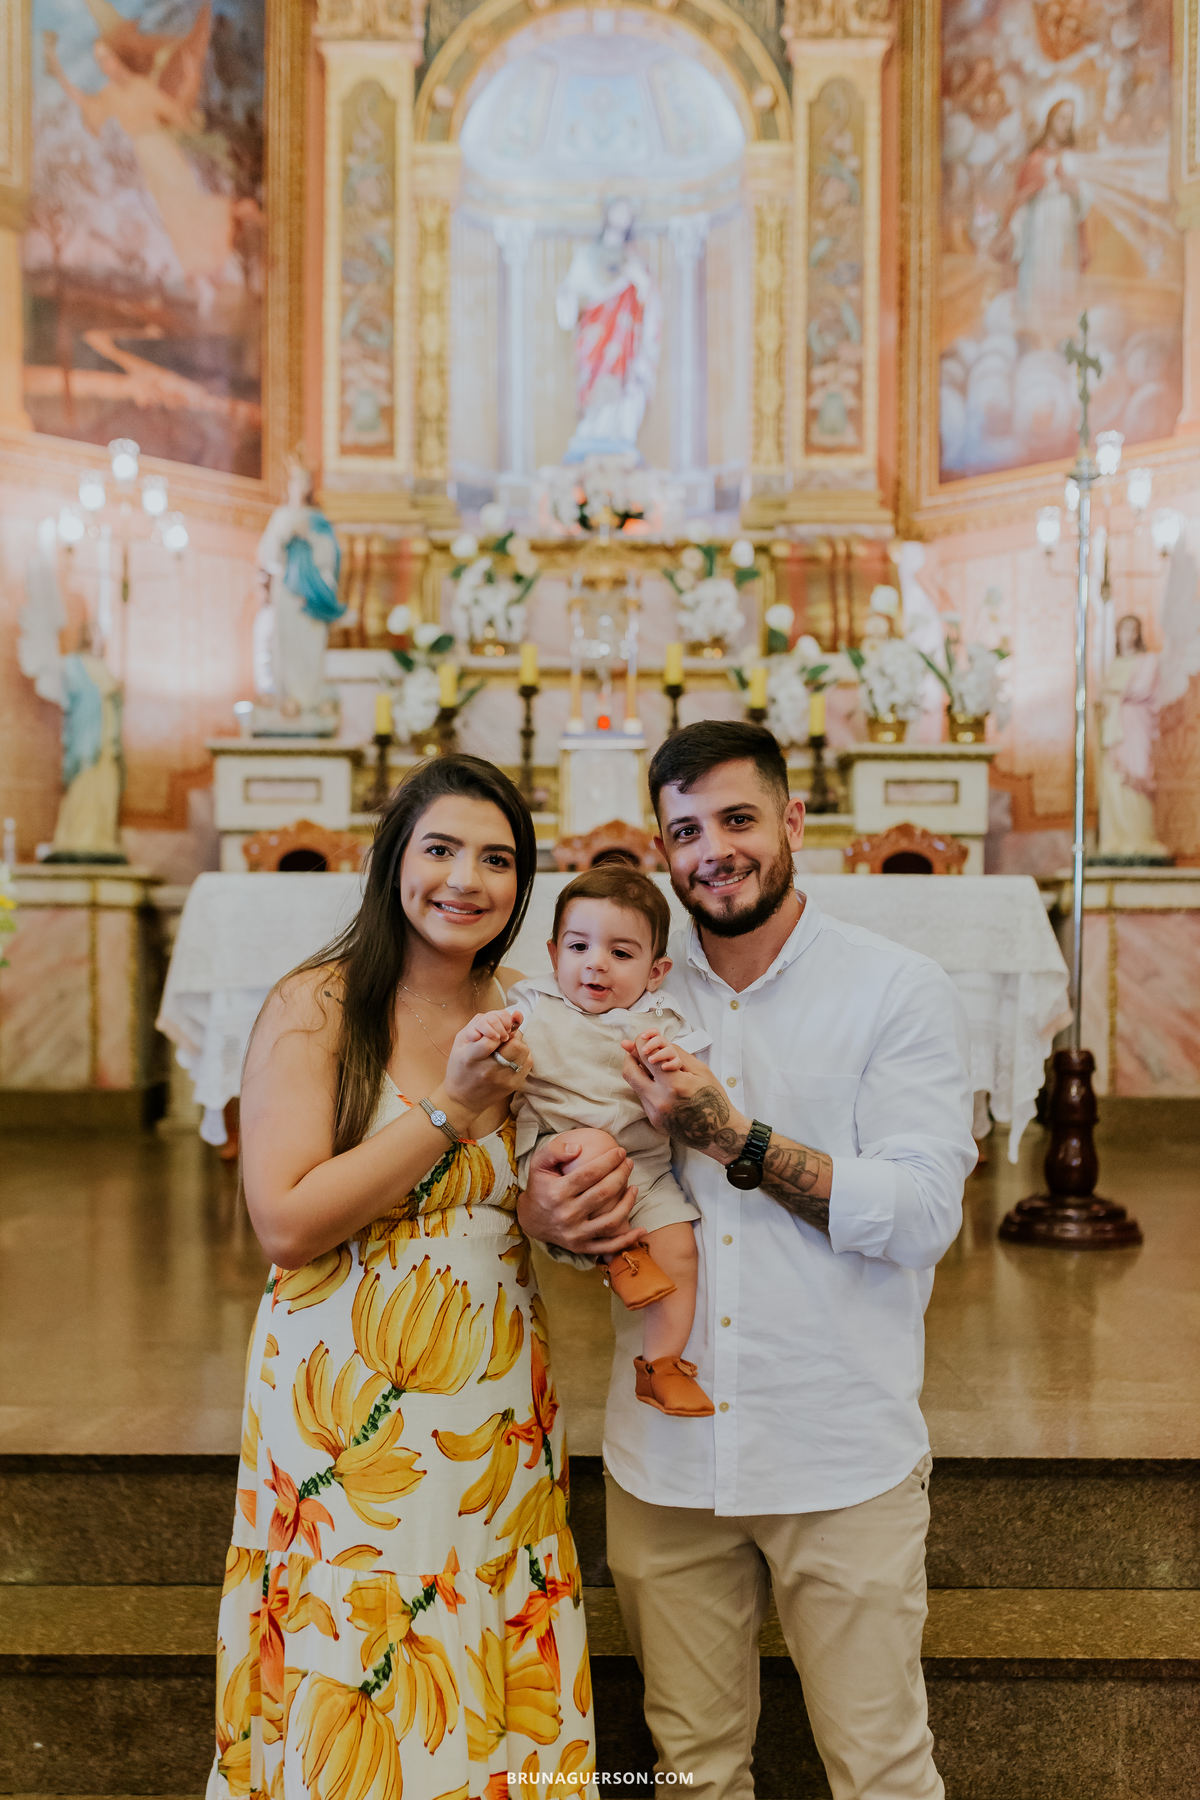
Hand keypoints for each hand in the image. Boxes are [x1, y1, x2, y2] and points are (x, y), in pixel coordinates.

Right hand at [443, 1008, 528, 1114]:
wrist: (463, 1098)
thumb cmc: (460, 1066)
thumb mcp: (460, 1042)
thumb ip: (479, 1024)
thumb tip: (507, 1014)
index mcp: (471, 1058)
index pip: (493, 1038)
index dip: (498, 1029)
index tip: (496, 1032)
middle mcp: (489, 1070)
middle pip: (514, 1045)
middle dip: (511, 1035)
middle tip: (504, 1036)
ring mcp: (504, 1079)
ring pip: (523, 1051)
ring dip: (517, 1044)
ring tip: (507, 1047)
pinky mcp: (514, 1085)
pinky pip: (527, 1062)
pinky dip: (522, 1055)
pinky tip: (511, 1056)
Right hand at [518, 1136, 641, 1258]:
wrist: (530, 1220)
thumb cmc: (539, 1186)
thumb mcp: (538, 1163)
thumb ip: (555, 1150)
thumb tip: (578, 1147)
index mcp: (557, 1193)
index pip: (590, 1173)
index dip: (609, 1161)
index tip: (620, 1151)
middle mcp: (567, 1215)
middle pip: (604, 1193)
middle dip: (621, 1175)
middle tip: (629, 1163)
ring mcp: (575, 1234)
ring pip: (610, 1220)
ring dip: (628, 1203)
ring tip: (635, 1188)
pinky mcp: (581, 1247)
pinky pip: (608, 1246)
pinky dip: (627, 1240)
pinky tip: (641, 1230)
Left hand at [621, 1031, 745, 1150]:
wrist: (718, 1133)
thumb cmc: (714, 1099)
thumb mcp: (700, 1070)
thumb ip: (675, 1053)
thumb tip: (653, 1040)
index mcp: (674, 1084)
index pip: (645, 1057)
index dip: (639, 1043)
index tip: (642, 1037)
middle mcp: (659, 1100)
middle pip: (629, 1072)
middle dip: (630, 1056)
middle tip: (635, 1049)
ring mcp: (654, 1113)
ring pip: (634, 1085)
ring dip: (640, 1072)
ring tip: (653, 1067)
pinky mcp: (653, 1121)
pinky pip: (643, 1098)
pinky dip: (649, 1087)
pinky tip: (663, 1086)